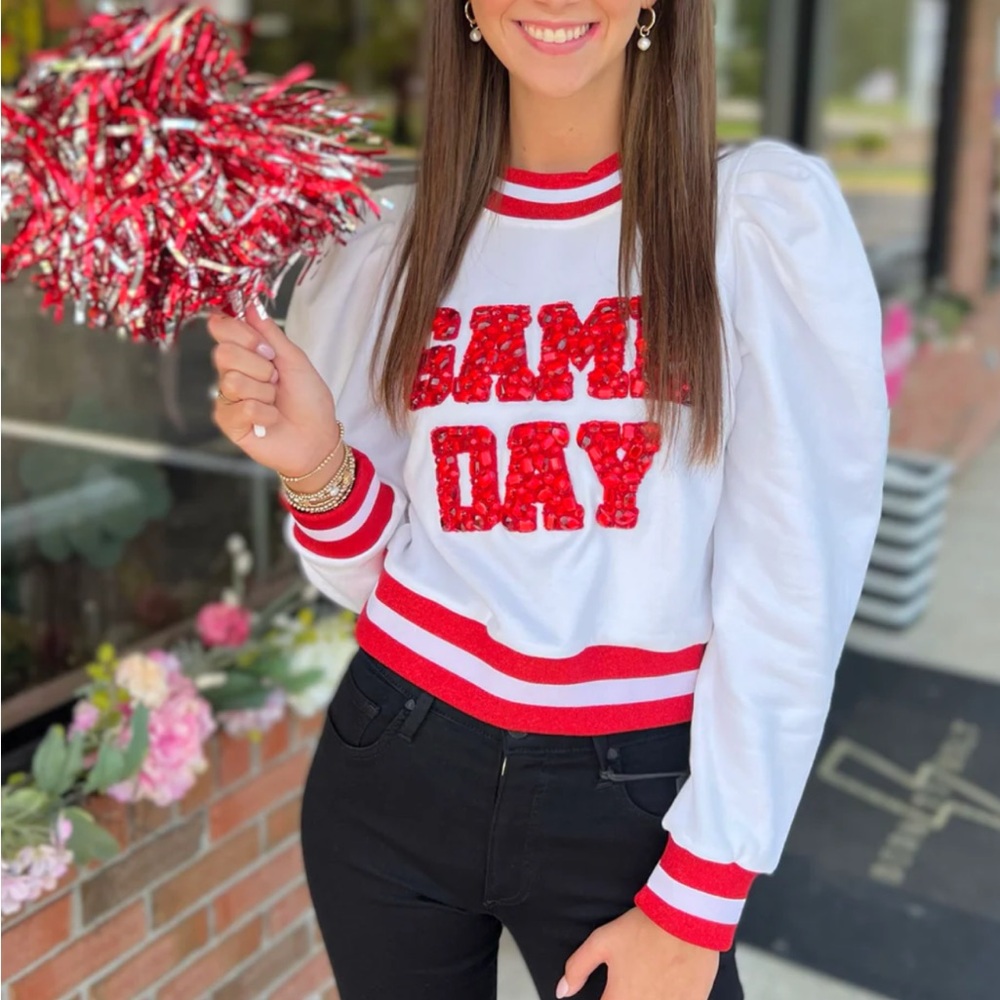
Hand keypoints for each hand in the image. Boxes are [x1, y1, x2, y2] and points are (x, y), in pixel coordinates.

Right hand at [208, 303, 339, 479]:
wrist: (318, 438)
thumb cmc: (310, 400)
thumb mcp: (295, 360)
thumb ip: (270, 333)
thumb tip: (251, 304)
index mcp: (247, 354)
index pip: (222, 328)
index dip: (240, 333)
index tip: (266, 349)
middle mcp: (232, 373)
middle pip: (223, 353)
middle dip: (258, 366)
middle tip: (276, 380)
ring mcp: (228, 398)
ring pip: (232, 381)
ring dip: (264, 392)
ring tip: (275, 401)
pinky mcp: (228, 422)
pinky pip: (241, 407)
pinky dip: (264, 413)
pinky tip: (271, 420)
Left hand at [558, 908, 718, 999]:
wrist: (685, 919)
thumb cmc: (643, 929)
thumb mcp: (602, 942)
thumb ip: (578, 968)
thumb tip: (562, 991)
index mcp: (621, 999)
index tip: (610, 993)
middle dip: (625, 997)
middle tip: (629, 985)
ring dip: (646, 997)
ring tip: (646, 983)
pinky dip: (669, 998)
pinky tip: (666, 987)